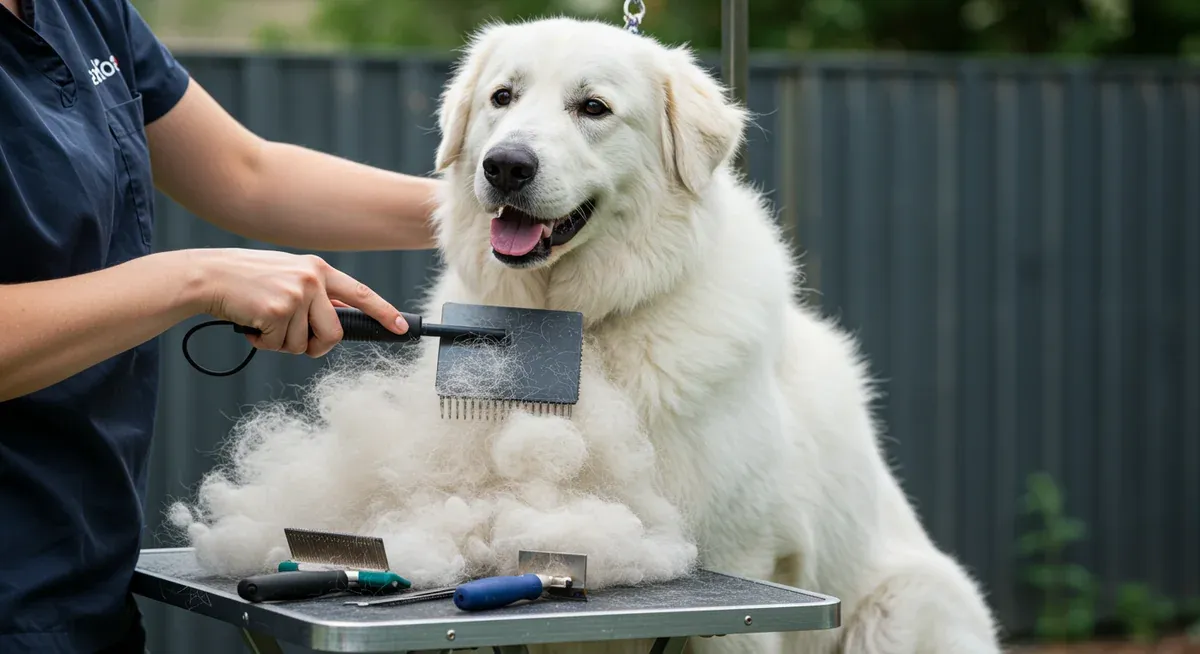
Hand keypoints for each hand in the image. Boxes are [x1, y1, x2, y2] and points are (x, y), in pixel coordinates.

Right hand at [192, 248, 407, 356]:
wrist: (208, 276)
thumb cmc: (247, 281)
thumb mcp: (288, 277)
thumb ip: (314, 294)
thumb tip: (338, 319)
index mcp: (318, 269)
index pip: (361, 293)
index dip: (384, 312)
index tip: (401, 327)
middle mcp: (312, 279)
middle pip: (334, 334)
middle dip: (315, 346)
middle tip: (291, 339)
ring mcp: (296, 294)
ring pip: (304, 344)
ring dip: (281, 343)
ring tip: (262, 322)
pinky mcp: (278, 310)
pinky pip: (280, 345)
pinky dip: (263, 342)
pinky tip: (251, 323)